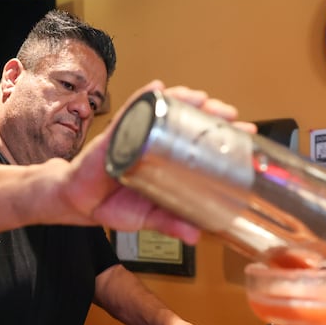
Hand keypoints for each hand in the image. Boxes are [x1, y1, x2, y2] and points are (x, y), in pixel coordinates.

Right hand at [61, 80, 246, 242]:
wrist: (79, 202)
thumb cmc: (113, 204)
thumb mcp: (148, 217)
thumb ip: (171, 223)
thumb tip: (195, 235)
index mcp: (168, 161)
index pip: (200, 143)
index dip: (223, 136)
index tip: (246, 133)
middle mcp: (156, 143)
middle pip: (187, 120)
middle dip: (209, 112)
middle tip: (226, 113)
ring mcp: (137, 135)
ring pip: (164, 110)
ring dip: (183, 99)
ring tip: (200, 98)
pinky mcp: (116, 134)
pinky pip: (130, 112)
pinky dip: (143, 98)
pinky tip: (157, 88)